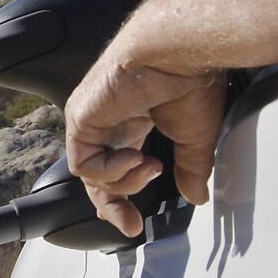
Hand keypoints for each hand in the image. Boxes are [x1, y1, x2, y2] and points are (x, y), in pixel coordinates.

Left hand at [65, 47, 225, 236]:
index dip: (125, 198)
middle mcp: (110, 124)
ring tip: (151, 166)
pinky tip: (135, 157)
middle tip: (131, 223)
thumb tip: (196, 197)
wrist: (176, 54)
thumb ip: (191, 169)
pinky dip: (110, 171)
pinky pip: (83, 164)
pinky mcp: (80, 118)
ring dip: (124, 182)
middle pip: (96, 178)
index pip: (118, 169)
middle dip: (111, 206)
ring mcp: (92, 121)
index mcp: (134, 124)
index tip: (136, 222)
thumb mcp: (195, 138)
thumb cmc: (189, 82)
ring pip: (90, 175)